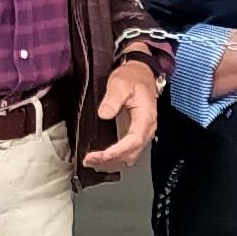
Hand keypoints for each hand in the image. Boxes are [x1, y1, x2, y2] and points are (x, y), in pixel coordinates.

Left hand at [85, 55, 159, 172]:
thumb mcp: (121, 83)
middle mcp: (146, 128)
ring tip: (92, 162)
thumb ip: (113, 99)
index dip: (118, 151)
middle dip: (110, 160)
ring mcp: (141, 132)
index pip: (134, 141)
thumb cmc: (133, 77)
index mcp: (146, 117)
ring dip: (111, 162)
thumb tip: (104, 114)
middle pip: (131, 152)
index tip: (102, 155)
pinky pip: (126, 151)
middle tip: (90, 160)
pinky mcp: (134, 132)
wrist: (140, 72)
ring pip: (129, 155)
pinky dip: (114, 158)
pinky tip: (102, 159)